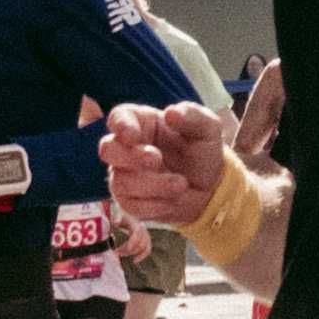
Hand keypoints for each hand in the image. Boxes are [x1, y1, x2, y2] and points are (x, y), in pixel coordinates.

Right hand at [101, 95, 235, 227]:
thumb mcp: (207, 129)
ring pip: (121, 181)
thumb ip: (192, 116)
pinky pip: (131, 205)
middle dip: (131, 156)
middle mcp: (126, 148)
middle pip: (108, 149)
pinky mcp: (129, 201)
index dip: (121, 125)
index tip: (132, 135)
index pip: (119, 117)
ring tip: (182, 184)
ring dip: (153, 184)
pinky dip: (155, 205)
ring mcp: (124, 175)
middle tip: (156, 159)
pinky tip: (174, 200)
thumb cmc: (202, 151)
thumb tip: (172, 113)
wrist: (210, 188)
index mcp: (141, 122)